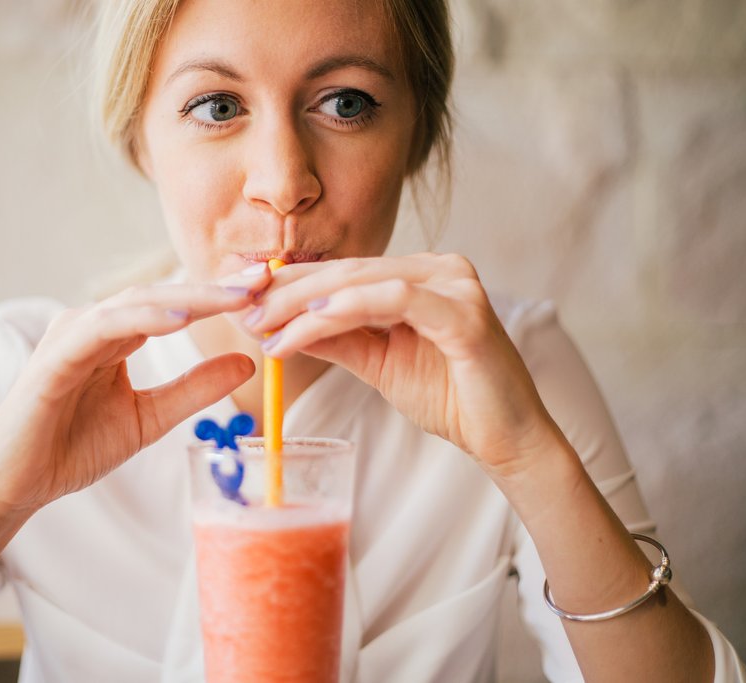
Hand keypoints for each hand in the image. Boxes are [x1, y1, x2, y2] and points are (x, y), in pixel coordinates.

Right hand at [0, 266, 271, 517]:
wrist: (19, 484)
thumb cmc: (74, 447)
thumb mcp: (150, 418)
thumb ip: (194, 388)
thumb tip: (248, 362)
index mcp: (116, 335)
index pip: (174, 306)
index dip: (218, 297)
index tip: (265, 291)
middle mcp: (94, 324)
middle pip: (161, 295)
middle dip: (212, 288)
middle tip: (261, 279)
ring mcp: (72, 335)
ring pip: (136, 303)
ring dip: (187, 298)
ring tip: (233, 296)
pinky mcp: (54, 357)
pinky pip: (102, 328)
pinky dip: (141, 319)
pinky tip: (180, 320)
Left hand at [242, 253, 558, 473]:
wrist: (503, 439)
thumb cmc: (447, 398)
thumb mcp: (377, 362)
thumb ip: (334, 338)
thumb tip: (278, 326)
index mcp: (419, 274)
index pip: (343, 272)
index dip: (290, 284)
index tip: (243, 301)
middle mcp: (439, 267)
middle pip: (346, 272)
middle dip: (287, 292)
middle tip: (243, 312)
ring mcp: (455, 284)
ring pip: (362, 282)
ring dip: (305, 304)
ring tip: (264, 325)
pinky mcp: (464, 312)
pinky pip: (392, 301)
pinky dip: (346, 310)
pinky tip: (308, 324)